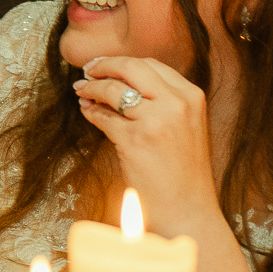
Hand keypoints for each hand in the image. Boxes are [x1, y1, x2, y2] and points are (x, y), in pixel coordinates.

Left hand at [73, 56, 219, 232]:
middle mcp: (177, 103)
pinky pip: (103, 116)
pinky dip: (90, 111)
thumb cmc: (183, 172)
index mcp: (192, 96)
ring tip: (81, 91)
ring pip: (113, 89)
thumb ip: (164, 101)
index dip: (123, 62)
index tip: (105, 64)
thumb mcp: (185, 126)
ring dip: (91, 88)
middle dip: (104, 65)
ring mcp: (156, 121)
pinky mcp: (135, 140)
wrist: (188, 209)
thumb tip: (122, 81)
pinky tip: (86, 111)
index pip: (152, 65)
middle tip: (87, 70)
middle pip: (131, 67)